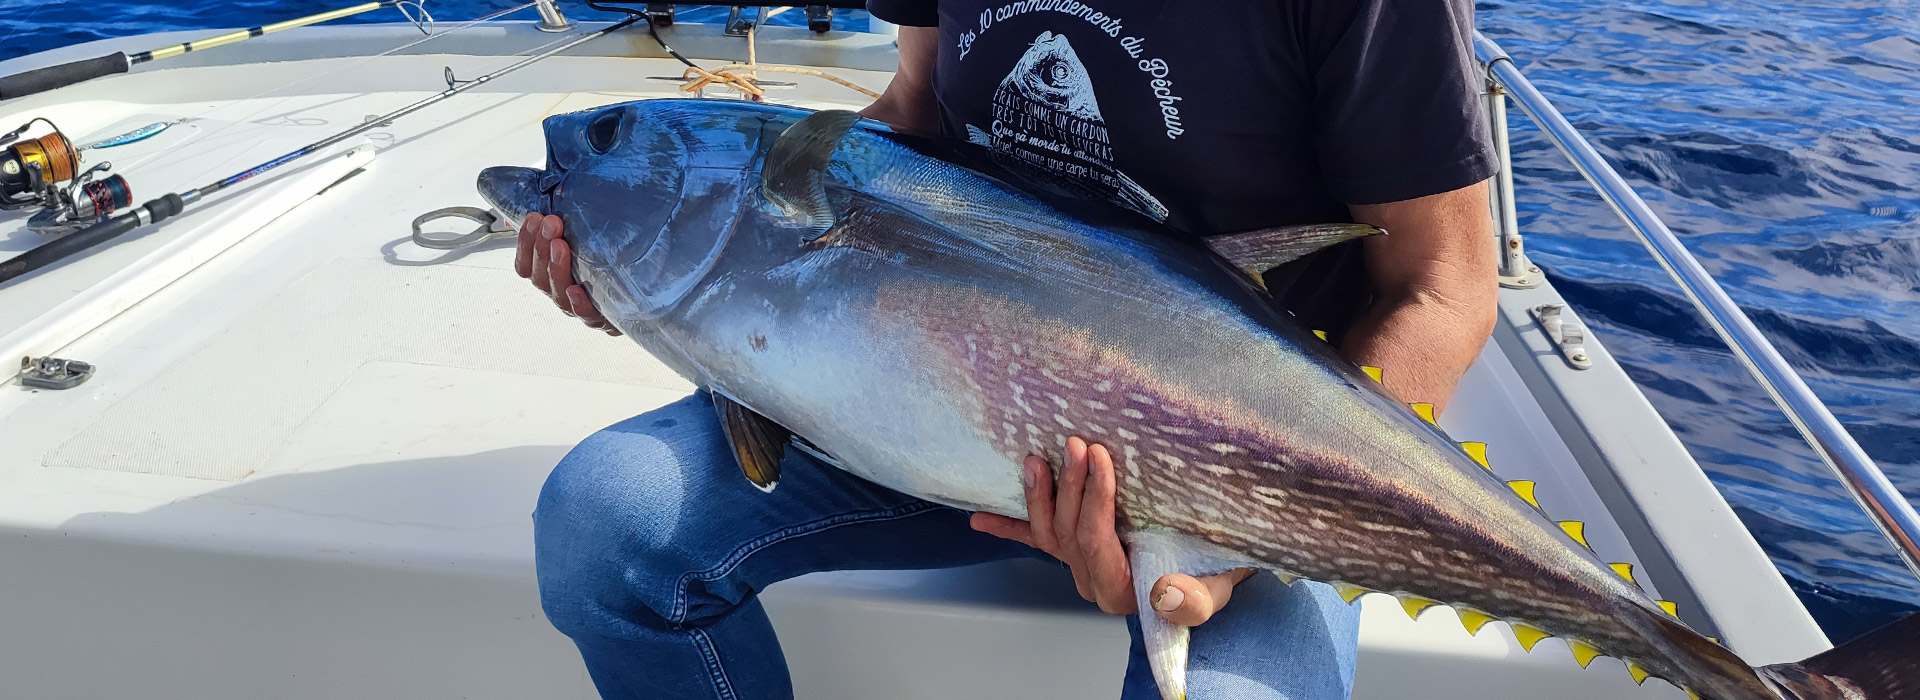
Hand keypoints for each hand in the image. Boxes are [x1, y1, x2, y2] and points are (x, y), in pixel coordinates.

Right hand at [515, 212, 619, 335]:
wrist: (640, 295)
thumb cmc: (606, 263)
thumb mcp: (582, 239)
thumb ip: (560, 225)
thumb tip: (538, 205)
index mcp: (551, 276)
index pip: (526, 265)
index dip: (525, 242)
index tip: (533, 218)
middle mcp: (561, 293)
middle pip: (540, 277)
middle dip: (541, 248)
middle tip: (550, 223)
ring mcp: (579, 308)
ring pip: (558, 294)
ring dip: (556, 268)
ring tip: (560, 245)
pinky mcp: (602, 319)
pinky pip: (586, 315)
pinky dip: (578, 303)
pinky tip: (577, 289)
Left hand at [971, 436, 1253, 625]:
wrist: (1212, 565)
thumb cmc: (1214, 572)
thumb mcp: (1217, 587)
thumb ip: (1195, 600)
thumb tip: (1165, 593)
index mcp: (1121, 592)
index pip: (1097, 542)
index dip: (1095, 500)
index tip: (1102, 458)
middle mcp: (1093, 580)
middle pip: (1069, 531)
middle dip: (1070, 485)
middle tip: (1076, 443)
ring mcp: (1080, 563)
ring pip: (1047, 532)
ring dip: (1039, 494)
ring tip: (1037, 459)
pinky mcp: (1074, 549)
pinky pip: (1036, 538)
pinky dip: (1008, 525)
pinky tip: (979, 518)